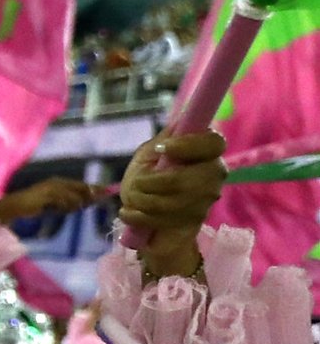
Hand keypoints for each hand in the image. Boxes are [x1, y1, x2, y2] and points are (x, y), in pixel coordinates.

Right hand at [0, 175, 97, 222]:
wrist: (16, 205)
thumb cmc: (34, 205)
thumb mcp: (54, 203)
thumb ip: (68, 202)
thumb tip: (85, 203)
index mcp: (59, 182)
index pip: (81, 184)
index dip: (94, 188)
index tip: (107, 191)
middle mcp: (58, 182)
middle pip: (81, 188)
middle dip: (88, 197)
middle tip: (86, 205)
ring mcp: (53, 187)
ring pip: (74, 197)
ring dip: (72, 206)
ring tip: (60, 210)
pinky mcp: (49, 194)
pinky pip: (65, 202)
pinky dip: (64, 207)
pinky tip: (56, 210)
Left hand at [119, 127, 225, 282]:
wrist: (142, 209)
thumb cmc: (147, 173)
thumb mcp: (150, 152)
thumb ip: (165, 138)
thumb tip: (179, 122)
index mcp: (207, 151)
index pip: (214, 143)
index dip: (188, 145)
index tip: (161, 148)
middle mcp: (214, 174)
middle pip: (192, 179)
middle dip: (155, 182)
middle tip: (137, 182)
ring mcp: (207, 199)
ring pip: (176, 202)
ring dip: (143, 201)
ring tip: (131, 197)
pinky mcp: (195, 220)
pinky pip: (165, 220)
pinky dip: (139, 217)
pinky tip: (128, 213)